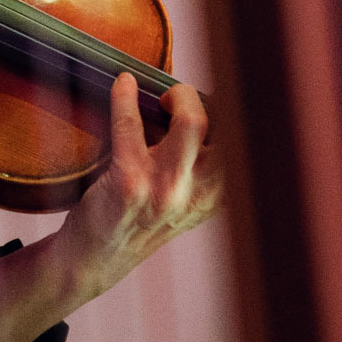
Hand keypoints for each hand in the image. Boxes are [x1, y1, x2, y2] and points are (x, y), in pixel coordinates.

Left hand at [0, 72, 221, 341]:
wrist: (94, 258)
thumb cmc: (134, 219)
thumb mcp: (181, 200)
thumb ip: (197, 166)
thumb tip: (196, 106)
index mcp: (216, 196)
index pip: (247, 145)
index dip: (238, 111)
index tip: (217, 94)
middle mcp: (198, 194)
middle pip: (230, 128)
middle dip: (204, 101)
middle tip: (177, 98)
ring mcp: (166, 190)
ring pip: (192, 123)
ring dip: (177, 96)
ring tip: (160, 97)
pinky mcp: (130, 182)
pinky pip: (131, 126)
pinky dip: (124, 98)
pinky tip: (122, 84)